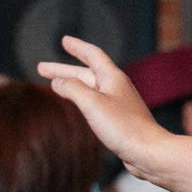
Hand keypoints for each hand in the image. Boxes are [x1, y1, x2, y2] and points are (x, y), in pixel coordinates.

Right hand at [36, 37, 174, 173]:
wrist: (149, 152)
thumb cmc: (124, 127)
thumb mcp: (92, 103)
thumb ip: (73, 89)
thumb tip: (58, 82)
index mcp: (113, 78)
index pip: (93, 55)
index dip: (77, 47)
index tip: (65, 40)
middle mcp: (117, 87)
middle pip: (86, 73)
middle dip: (64, 69)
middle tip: (42, 67)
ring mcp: (119, 103)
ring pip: (90, 88)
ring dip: (71, 84)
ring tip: (53, 84)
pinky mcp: (119, 119)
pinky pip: (95, 102)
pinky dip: (81, 98)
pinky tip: (77, 104)